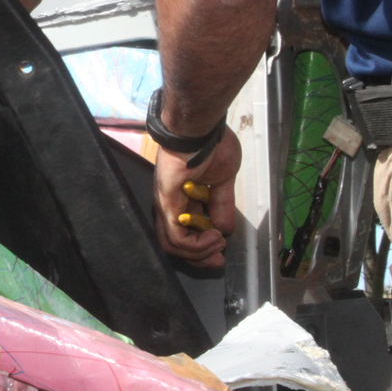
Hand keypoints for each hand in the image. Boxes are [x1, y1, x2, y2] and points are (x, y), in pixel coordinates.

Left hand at [153, 126, 240, 268]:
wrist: (201, 129)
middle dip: (199, 258)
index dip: (202, 250)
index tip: (221, 255)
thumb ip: (223, 204)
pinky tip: (215, 236)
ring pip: (172, 245)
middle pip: (175, 245)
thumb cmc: (211, 146)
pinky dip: (196, 244)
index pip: (184, 235)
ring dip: (199, 252)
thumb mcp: (224, 180)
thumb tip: (226, 228)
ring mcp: (165, 204)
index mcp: (183, 200)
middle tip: (219, 261)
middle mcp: (170, 205)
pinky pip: (176, 236)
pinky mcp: (166, 203)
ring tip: (219, 243)